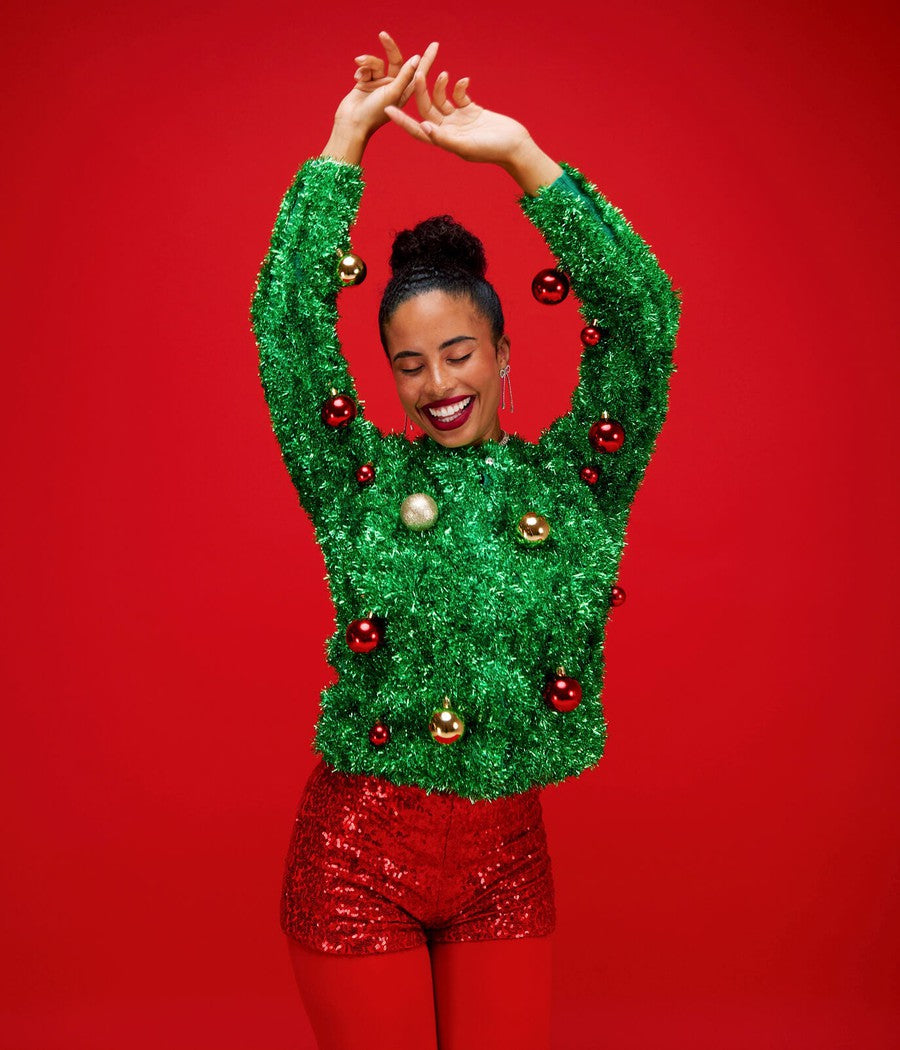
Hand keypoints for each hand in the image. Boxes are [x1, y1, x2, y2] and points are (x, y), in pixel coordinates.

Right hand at [323, 33, 437, 162]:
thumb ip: (405, 75)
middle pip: (396, 61)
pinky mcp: (366, 83)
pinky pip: (366, 68)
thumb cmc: (374, 113)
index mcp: (404, 92)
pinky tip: (357, 78)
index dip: (427, 59)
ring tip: (360, 62)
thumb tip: (416, 59)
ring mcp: (380, 84)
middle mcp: (394, 87)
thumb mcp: (393, 93)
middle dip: (389, 47)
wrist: (352, 123)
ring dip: (368, 61)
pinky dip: (361, 70)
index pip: (418, 72)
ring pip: (378, 63)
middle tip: (383, 35)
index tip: (435, 45)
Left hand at [383, 61, 562, 192]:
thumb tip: (424, 127)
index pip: (417, 129)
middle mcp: (448, 130)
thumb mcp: (467, 146)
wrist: (516, 146)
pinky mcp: (471, 110)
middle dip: (421, 91)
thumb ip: (445, 139)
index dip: (402, 120)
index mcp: (444, 140)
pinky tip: (463, 81)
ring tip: (444, 74)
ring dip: (440, 85)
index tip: (387, 108)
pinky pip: (458, 95)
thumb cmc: (493, 150)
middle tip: (417, 71)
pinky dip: (458, 86)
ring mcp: (459, 120)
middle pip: (427, 108)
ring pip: (441, 99)